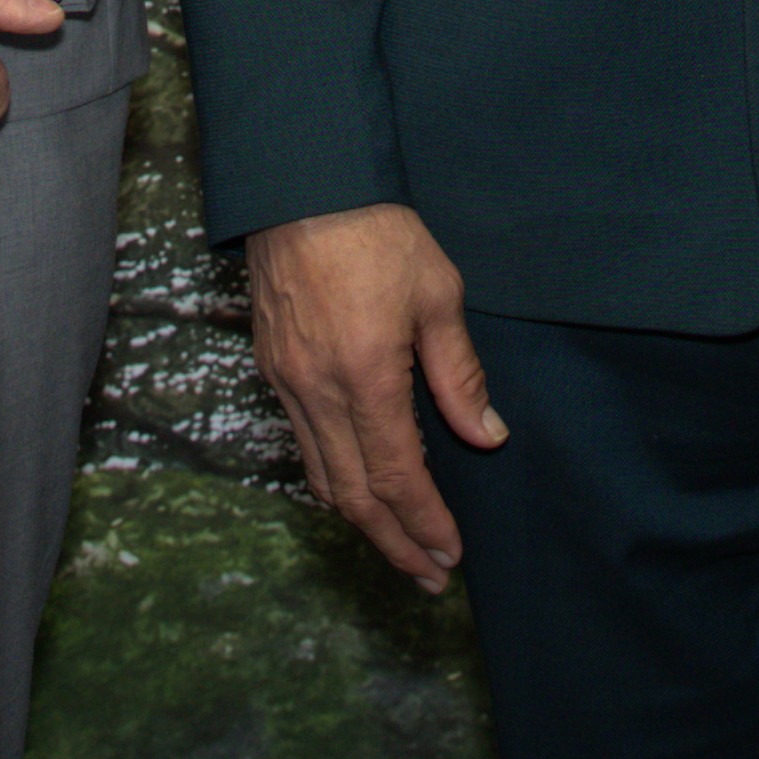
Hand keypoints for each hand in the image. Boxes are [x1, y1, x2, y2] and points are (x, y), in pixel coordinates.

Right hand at [247, 204, 499, 589]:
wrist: (299, 183)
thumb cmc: (375, 230)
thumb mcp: (438, 292)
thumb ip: (460, 372)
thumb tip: (485, 435)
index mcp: (366, 375)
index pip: (397, 476)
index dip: (425, 523)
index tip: (450, 555)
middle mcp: (318, 390)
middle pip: (353, 495)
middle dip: (394, 543)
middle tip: (428, 575)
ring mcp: (288, 382)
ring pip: (321, 477)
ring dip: (361, 521)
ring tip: (398, 546)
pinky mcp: (273, 368)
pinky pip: (303, 444)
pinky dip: (333, 480)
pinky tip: (360, 488)